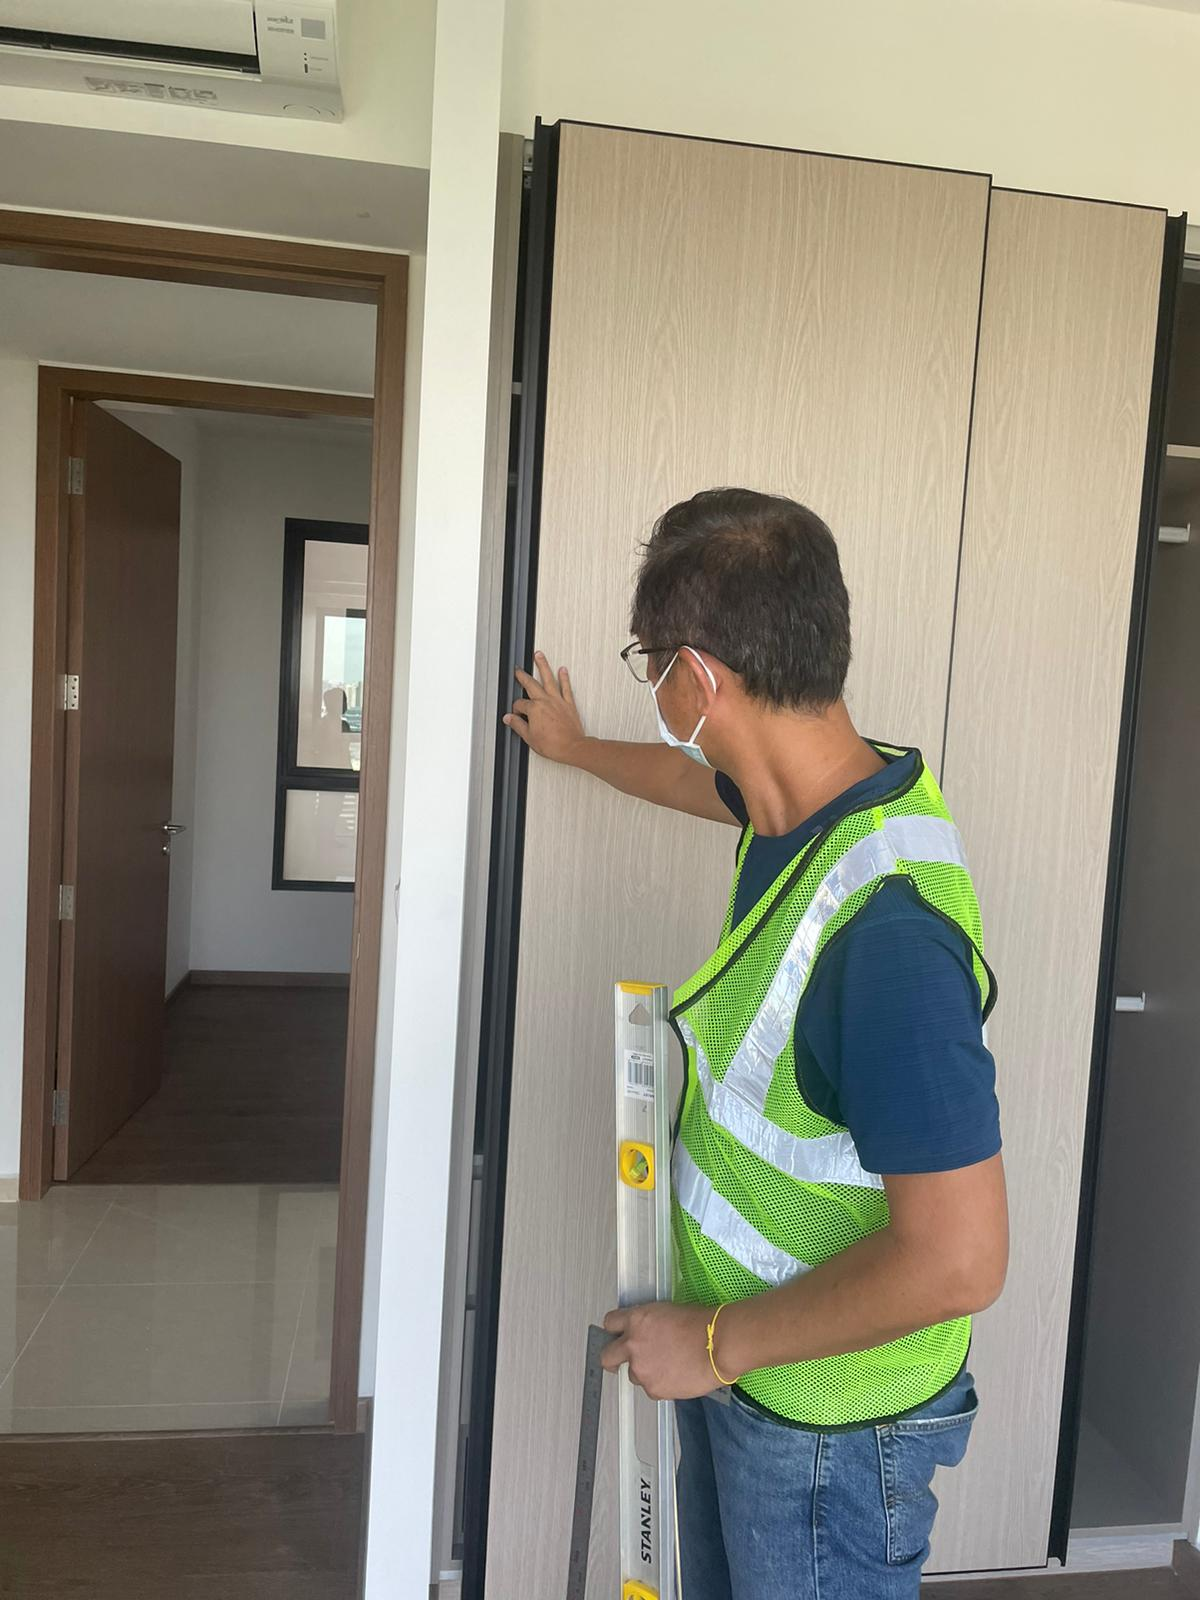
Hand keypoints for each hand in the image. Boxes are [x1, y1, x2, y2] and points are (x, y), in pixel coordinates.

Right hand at [503, 651, 586, 763]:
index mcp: (534, 709)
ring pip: (548, 679)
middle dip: (522, 675)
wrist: (572, 747)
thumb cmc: (553, 744)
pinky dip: (564, 678)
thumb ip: (518, 725)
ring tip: (539, 655)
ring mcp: (558, 701)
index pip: (520, 704)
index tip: (516, 714)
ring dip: (543, 665)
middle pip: (531, 684)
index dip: (516, 709)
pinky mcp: (569, 703)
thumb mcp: (529, 737)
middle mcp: (545, 701)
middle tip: (518, 669)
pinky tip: (562, 670)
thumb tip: (509, 718)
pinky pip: (566, 687)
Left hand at [600, 1302, 728, 1399]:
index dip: (615, 1330)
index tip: (618, 1335)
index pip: (610, 1323)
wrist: (718, 1345)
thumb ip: (648, 1324)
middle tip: (621, 1361)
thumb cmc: (702, 1324)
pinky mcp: (653, 1389)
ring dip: (645, 1372)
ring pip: (634, 1375)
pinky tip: (677, 1376)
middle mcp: (633, 1345)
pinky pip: (651, 1389)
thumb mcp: (667, 1312)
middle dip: (613, 1359)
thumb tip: (646, 1333)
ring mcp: (641, 1369)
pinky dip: (661, 1385)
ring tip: (668, 1366)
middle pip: (607, 1356)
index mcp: (636, 1320)